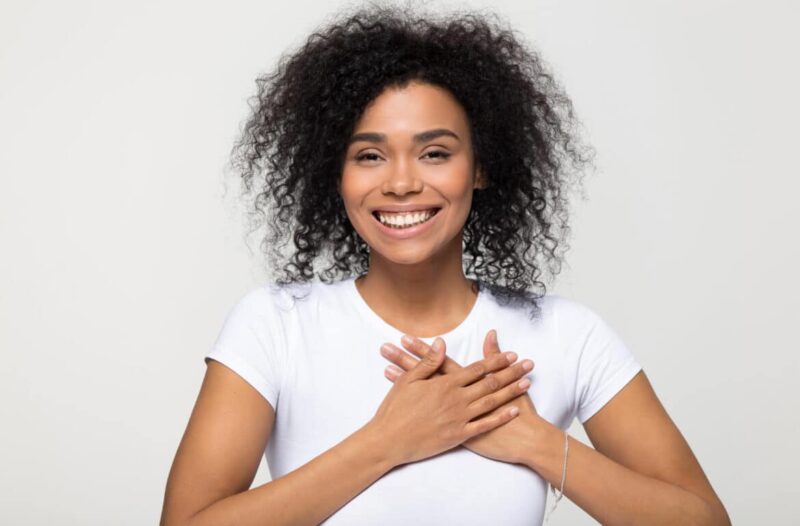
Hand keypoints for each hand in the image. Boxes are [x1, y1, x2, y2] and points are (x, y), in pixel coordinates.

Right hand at [380, 330, 544, 464]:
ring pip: (492, 402)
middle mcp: (456, 400)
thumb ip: (428, 362)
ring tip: (527, 382)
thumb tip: (442, 343)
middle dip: (511, 372)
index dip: (496, 360)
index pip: (477, 369)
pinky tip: (514, 410)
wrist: (389, 441)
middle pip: (490, 383)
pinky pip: (485, 425)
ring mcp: (459, 419)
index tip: (511, 354)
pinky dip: (501, 417)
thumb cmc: (395, 409)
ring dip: (511, 391)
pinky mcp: (458, 436)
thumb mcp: (408, 381)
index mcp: (445, 384)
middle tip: (527, 364)